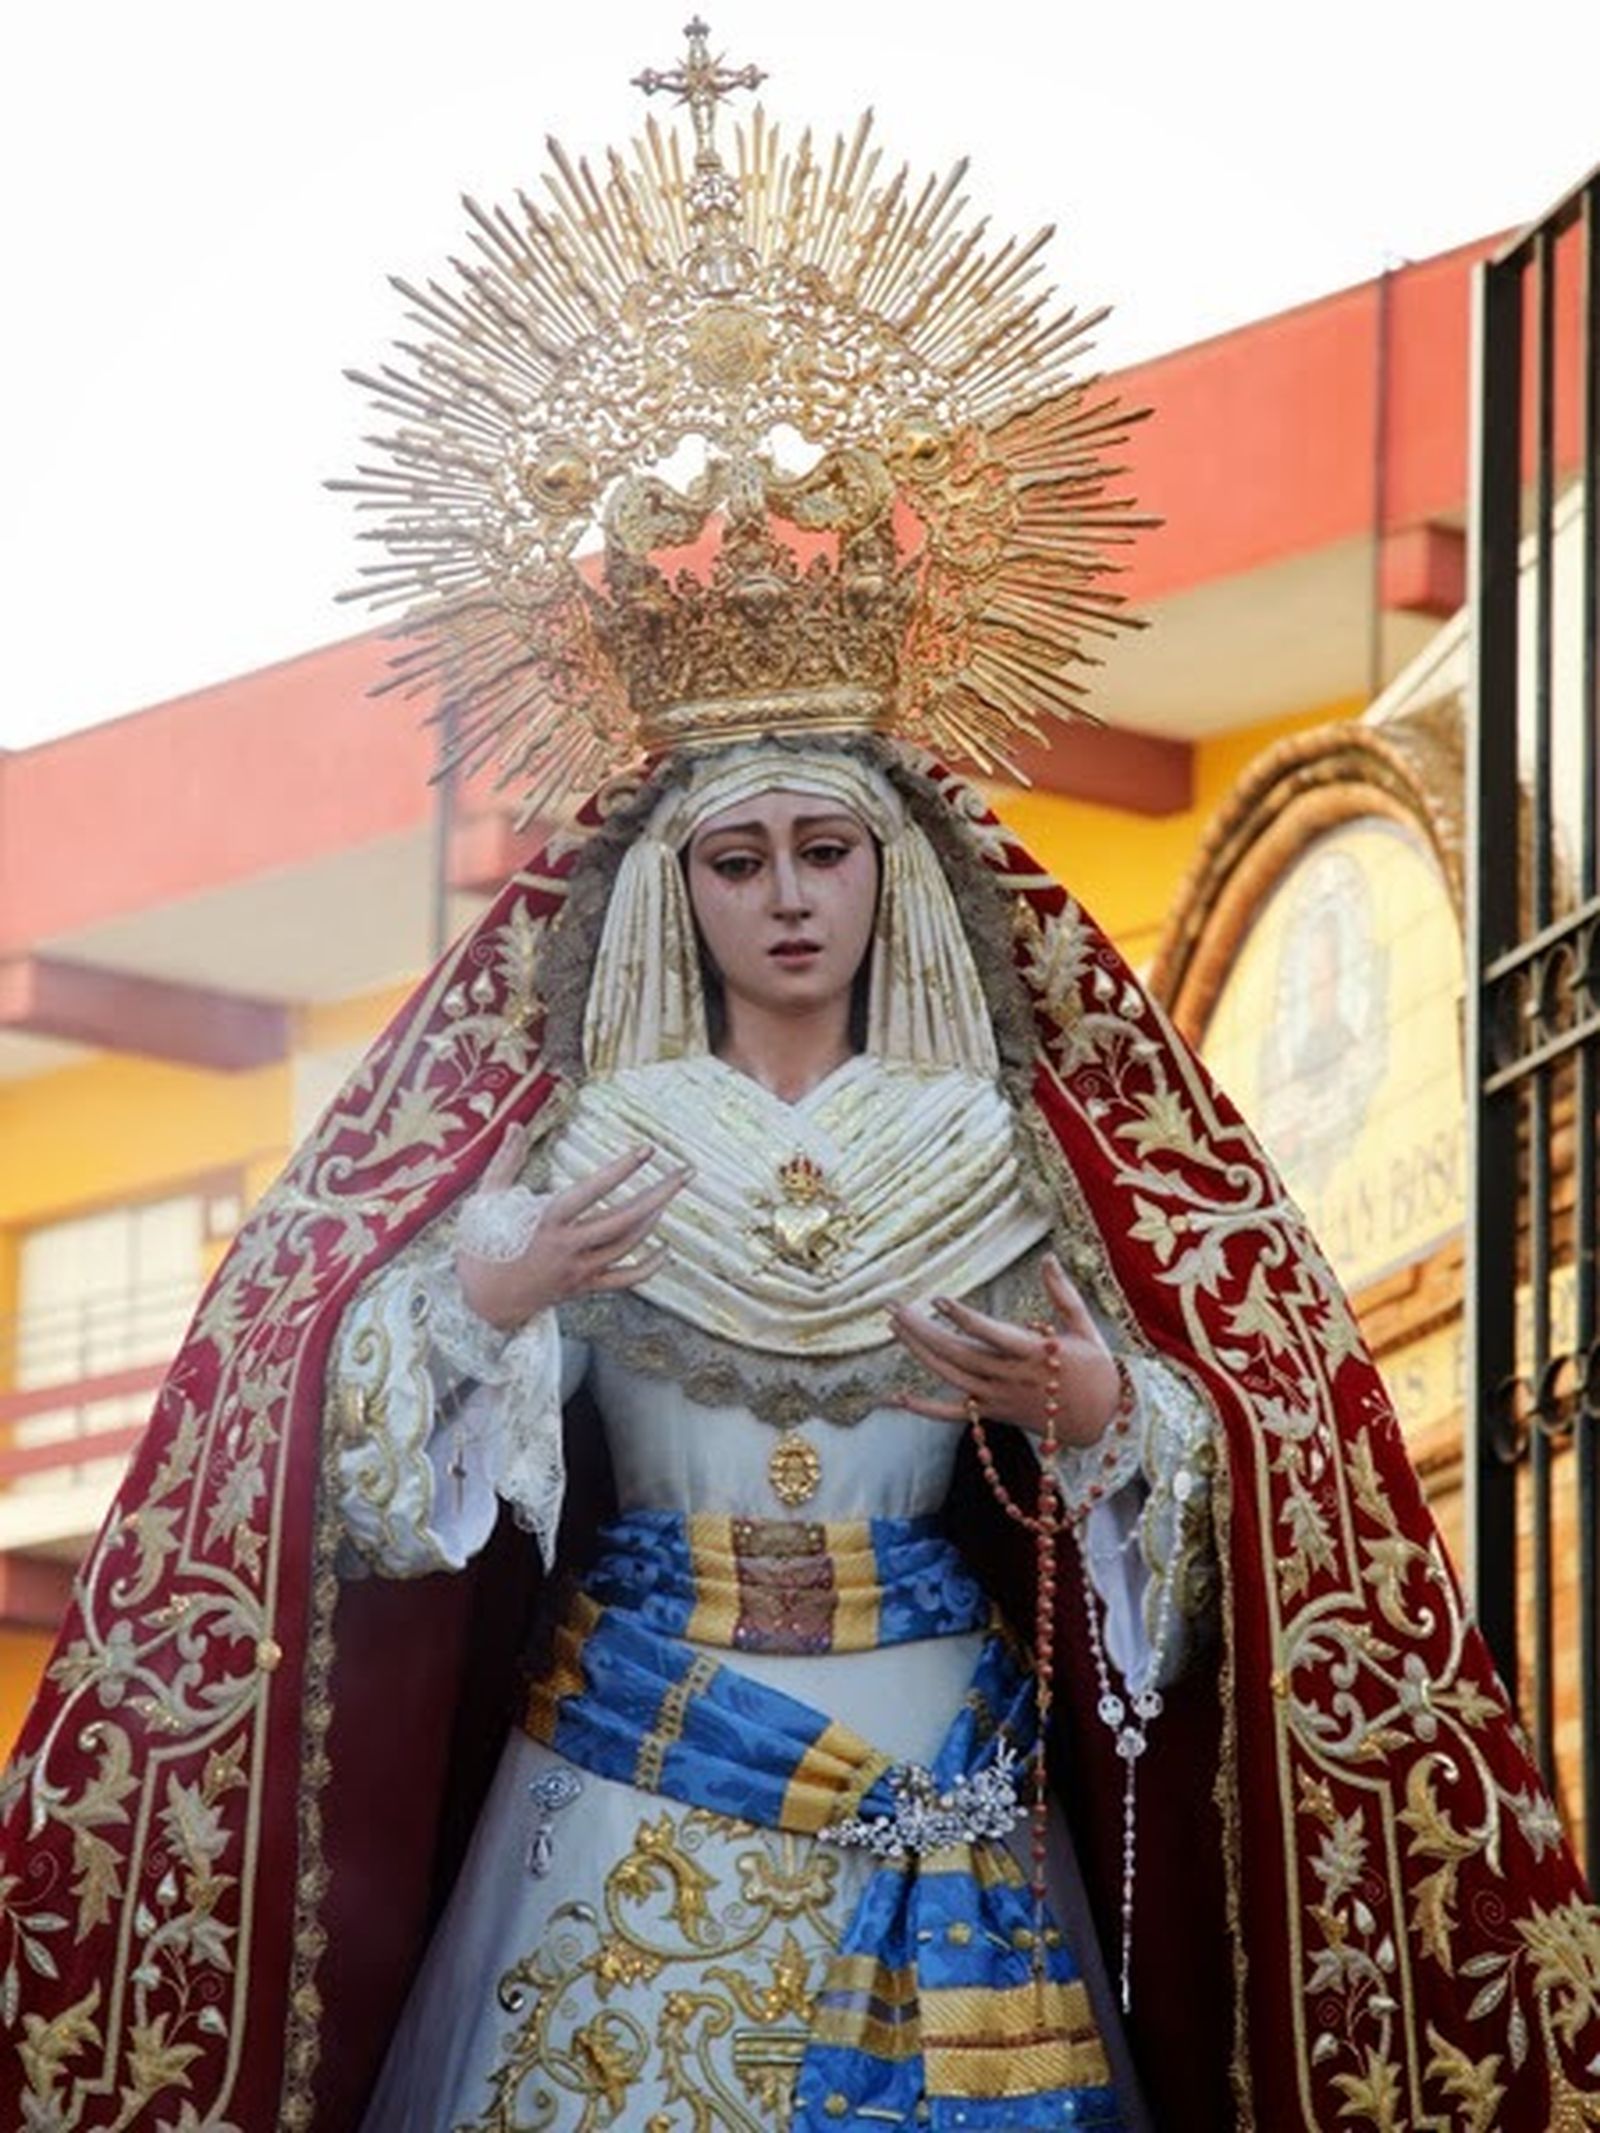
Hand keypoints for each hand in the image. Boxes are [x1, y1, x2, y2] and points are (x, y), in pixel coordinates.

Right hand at [457, 1125, 689, 1331]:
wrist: (479, 1302)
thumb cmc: (479, 1244)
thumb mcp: (485, 1198)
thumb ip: (506, 1160)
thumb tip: (515, 1124)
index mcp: (545, 1220)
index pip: (591, 1190)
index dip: (621, 1169)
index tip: (646, 1149)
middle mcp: (567, 1246)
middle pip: (624, 1218)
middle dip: (659, 1194)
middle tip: (685, 1172)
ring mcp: (577, 1269)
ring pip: (627, 1245)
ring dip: (654, 1220)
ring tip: (669, 1196)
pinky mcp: (581, 1288)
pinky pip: (624, 1280)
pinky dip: (648, 1267)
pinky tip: (665, 1250)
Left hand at [888, 1255, 1120, 1443]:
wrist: (1103, 1421)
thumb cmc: (1096, 1369)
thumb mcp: (1085, 1326)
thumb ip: (1063, 1293)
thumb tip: (1048, 1258)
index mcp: (1035, 1353)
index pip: (992, 1335)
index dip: (964, 1318)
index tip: (938, 1299)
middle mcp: (1013, 1377)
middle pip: (960, 1354)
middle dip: (924, 1330)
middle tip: (895, 1307)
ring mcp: (1000, 1399)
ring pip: (952, 1377)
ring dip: (920, 1353)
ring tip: (895, 1327)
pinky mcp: (995, 1415)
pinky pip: (955, 1414)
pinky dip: (926, 1409)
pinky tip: (899, 1397)